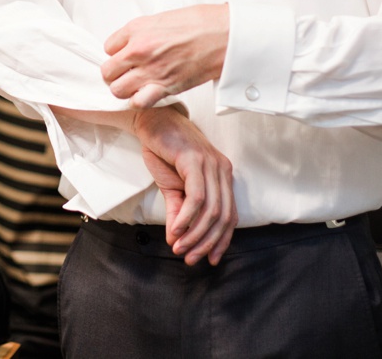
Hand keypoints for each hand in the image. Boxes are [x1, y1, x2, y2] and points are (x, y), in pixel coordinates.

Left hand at [102, 4, 228, 107]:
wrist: (224, 35)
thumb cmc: (201, 23)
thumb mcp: (163, 18)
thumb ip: (145, 32)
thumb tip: (136, 42)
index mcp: (137, 28)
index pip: (108, 47)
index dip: (117, 53)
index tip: (125, 56)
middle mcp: (139, 49)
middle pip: (108, 71)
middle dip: (115, 74)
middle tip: (126, 74)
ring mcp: (150, 69)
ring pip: (117, 89)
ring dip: (124, 90)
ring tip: (135, 87)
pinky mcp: (165, 86)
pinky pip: (138, 102)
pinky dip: (140, 102)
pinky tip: (147, 96)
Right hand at [133, 105, 236, 265]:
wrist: (151, 121)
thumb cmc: (164, 151)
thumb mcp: (172, 188)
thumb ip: (178, 213)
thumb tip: (176, 240)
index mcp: (223, 176)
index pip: (230, 216)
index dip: (221, 241)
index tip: (209, 260)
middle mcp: (222, 170)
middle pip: (222, 216)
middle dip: (206, 242)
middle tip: (190, 258)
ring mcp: (210, 164)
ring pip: (211, 209)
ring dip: (195, 234)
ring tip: (180, 247)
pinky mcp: (194, 160)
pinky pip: (196, 196)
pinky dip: (187, 217)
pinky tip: (177, 230)